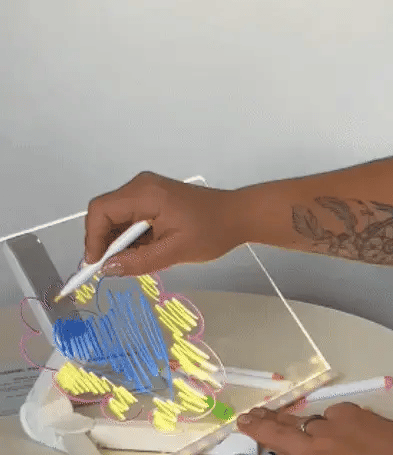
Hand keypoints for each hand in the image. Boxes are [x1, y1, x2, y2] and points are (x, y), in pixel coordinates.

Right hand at [84, 171, 242, 274]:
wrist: (238, 216)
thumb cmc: (211, 232)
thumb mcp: (174, 252)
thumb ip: (138, 261)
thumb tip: (107, 269)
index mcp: (144, 193)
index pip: (101, 211)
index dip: (93, 239)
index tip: (96, 265)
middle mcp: (140, 186)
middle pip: (105, 213)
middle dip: (105, 242)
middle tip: (113, 268)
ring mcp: (147, 189)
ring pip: (117, 216)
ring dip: (120, 241)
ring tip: (135, 261)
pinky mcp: (153, 197)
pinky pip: (131, 216)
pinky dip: (132, 236)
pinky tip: (146, 250)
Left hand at [232, 402, 392, 454]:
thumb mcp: (391, 431)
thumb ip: (372, 431)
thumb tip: (366, 435)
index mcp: (349, 414)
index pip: (330, 416)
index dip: (324, 424)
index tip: (325, 432)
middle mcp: (327, 427)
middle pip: (296, 419)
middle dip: (275, 415)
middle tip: (258, 412)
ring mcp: (315, 451)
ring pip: (279, 437)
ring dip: (259, 429)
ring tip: (242, 424)